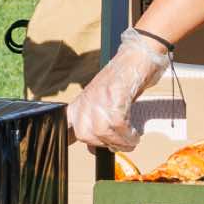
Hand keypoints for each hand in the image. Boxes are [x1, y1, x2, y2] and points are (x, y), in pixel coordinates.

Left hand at [64, 32, 171, 150]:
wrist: (138, 55)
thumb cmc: (125, 80)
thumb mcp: (105, 103)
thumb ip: (97, 123)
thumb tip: (93, 148)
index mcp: (81, 101)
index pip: (64, 123)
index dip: (68, 138)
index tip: (82, 146)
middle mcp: (87, 98)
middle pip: (84, 134)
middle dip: (105, 144)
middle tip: (120, 143)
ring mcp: (100, 96)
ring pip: (102, 131)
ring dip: (120, 141)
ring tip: (131, 139)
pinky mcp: (115, 94)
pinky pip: (118, 124)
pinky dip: (129, 135)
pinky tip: (135, 134)